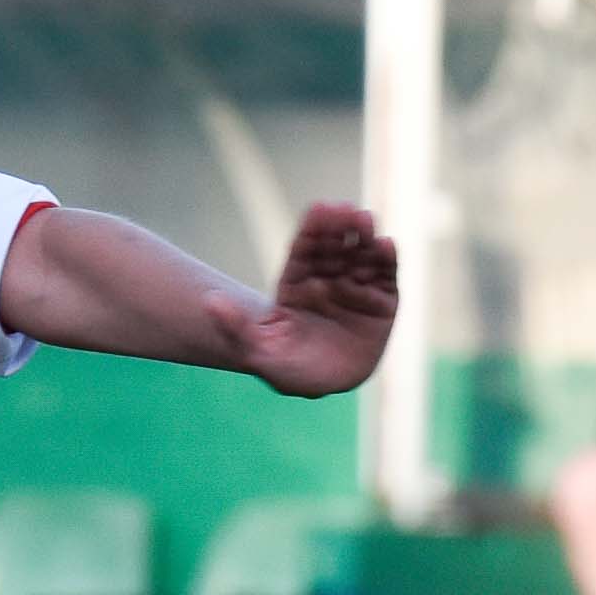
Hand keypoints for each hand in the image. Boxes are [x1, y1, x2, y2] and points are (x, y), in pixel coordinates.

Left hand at [243, 203, 397, 398]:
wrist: (320, 386)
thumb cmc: (284, 367)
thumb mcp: (255, 349)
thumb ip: (234, 326)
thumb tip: (208, 301)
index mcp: (296, 286)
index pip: (305, 252)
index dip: (313, 230)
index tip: (319, 208)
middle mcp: (328, 282)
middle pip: (335, 249)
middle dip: (341, 228)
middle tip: (347, 210)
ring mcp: (355, 291)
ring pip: (361, 258)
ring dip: (365, 238)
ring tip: (366, 220)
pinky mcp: (381, 304)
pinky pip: (385, 279)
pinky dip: (387, 261)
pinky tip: (387, 245)